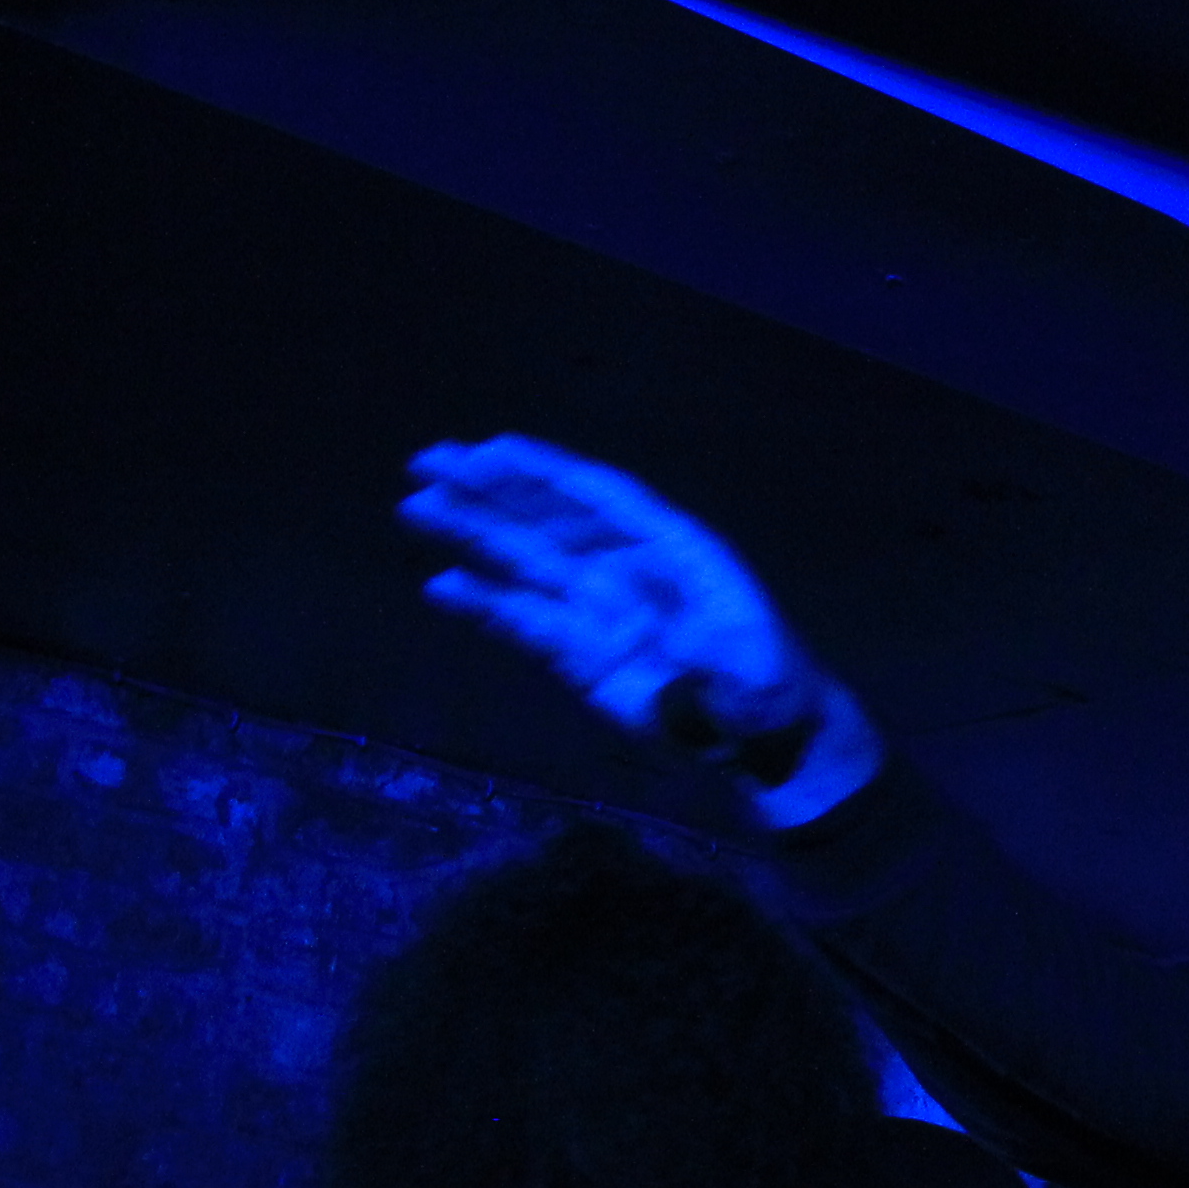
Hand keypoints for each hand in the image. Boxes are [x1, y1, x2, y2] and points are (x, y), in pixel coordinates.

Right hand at [398, 435, 869, 809]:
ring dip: (475, 532)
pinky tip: (441, 587)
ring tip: (417, 506)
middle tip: (430, 461)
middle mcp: (629, 569)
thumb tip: (671, 660)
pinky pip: (525, 620)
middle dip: (495, 489)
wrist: (765, 738)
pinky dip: (484, 603)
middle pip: (552, 518)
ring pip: (527, 560)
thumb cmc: (771, 690)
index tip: (493, 449)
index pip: (604, 499)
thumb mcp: (754, 673)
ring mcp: (600, 609)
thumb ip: (709, 664)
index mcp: (677, 552)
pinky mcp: (579, 652)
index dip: (549, 473)